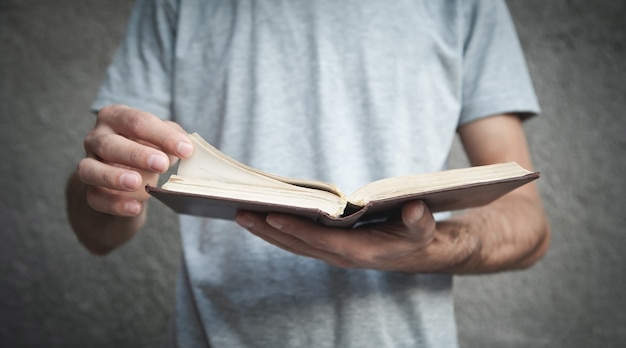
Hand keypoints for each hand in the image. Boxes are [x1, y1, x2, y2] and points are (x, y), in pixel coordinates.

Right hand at [76, 105, 192, 216]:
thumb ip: (174, 138)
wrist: (125, 179)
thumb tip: (188, 147)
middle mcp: (96, 137)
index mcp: (116, 117)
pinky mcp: (88, 191)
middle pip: (110, 144)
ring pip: (91, 169)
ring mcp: (89, 164)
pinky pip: (95, 198)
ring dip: (114, 177)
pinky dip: (114, 204)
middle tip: (162, 164)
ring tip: (137, 183)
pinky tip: (135, 207)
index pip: (137, 122)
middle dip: (137, 154)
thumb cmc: (147, 150)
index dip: (162, 135)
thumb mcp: (162, 139)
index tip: (186, 150)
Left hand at [235, 200, 444, 272]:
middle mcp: (340, 255)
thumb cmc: (415, 235)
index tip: (271, 216)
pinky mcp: (328, 247)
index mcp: (360, 251)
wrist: (413, 252)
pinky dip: (278, 231)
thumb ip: (419, 220)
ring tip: (242, 214)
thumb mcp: (423, 226)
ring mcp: (331, 253)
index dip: (296, 229)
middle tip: (240, 213)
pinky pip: (298, 241)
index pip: (321, 240)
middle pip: (297, 244)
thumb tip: (413, 209)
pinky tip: (262, 219)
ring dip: (267, 232)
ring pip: (293, 244)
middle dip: (268, 230)